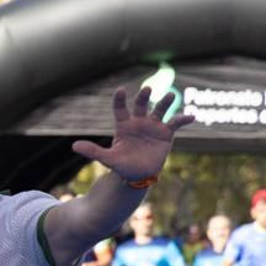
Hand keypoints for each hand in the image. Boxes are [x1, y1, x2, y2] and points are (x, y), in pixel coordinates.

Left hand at [71, 87, 194, 182]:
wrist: (138, 175)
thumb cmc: (121, 165)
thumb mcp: (107, 159)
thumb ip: (93, 151)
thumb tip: (74, 146)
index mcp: (123, 125)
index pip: (120, 109)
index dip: (120, 99)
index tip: (120, 90)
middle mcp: (139, 122)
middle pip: (141, 105)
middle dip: (143, 97)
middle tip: (146, 89)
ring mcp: (153, 126)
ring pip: (160, 110)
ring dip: (165, 102)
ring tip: (170, 96)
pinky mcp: (166, 133)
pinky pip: (176, 123)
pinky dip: (183, 119)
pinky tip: (191, 116)